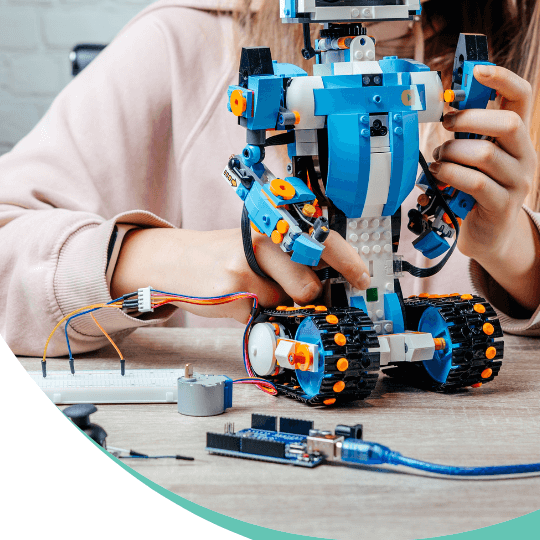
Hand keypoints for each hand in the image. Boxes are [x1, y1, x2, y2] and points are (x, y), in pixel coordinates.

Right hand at [110, 226, 371, 322]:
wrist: (178, 259)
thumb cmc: (229, 253)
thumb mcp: (263, 243)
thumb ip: (294, 258)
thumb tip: (333, 286)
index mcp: (278, 223)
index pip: (325, 241)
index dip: (349, 264)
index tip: (361, 279)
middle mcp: (266, 238)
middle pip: (310, 285)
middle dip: (305, 295)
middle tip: (287, 288)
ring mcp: (248, 266)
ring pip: (287, 303)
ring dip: (279, 304)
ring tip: (257, 289)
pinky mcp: (233, 292)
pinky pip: (262, 316)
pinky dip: (255, 314)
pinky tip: (238, 297)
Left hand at [428, 64, 539, 312]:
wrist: (490, 235)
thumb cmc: (477, 186)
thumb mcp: (476, 152)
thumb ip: (469, 129)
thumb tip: (445, 102)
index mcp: (518, 135)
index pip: (522, 95)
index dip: (503, 78)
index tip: (478, 70)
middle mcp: (525, 155)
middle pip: (510, 123)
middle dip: (471, 118)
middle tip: (447, 124)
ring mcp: (518, 182)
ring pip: (486, 154)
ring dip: (453, 152)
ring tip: (441, 159)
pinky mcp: (503, 206)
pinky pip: (475, 181)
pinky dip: (451, 174)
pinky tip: (440, 174)